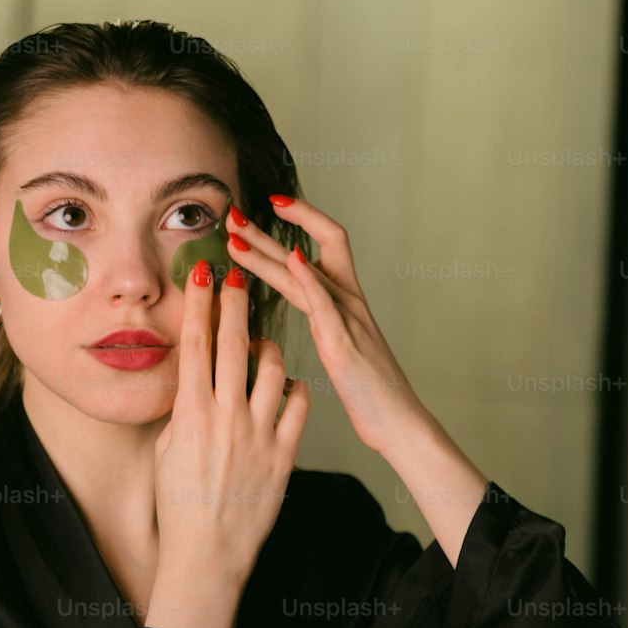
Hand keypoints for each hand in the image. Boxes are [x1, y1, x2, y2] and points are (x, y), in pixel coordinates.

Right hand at [152, 258, 308, 592]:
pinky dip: (297, 389)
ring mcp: (258, 434)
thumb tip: (194, 379)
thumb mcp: (168, 449)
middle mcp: (225, 416)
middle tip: (239, 276)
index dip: (200, 304)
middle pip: (233, 343)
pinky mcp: (284, 454)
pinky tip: (291, 385)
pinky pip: (299, 406)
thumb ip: (184, 410)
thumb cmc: (179, 505)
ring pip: (273, 368)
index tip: (204, 274)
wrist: (207, 554)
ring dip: (269, 346)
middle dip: (237, 302)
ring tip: (262, 341)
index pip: (195, 344)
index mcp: (191, 413)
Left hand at [226, 198, 427, 458]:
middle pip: (311, 248)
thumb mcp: (339, 344)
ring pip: (307, 273)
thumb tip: (296, 302)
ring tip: (237, 235)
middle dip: (267, 229)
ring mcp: (348, 321)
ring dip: (268, 251)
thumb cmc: (367, 389)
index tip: (266, 205)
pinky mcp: (344, 345)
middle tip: (231, 213)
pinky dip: (310, 279)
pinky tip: (293, 260)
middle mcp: (348, 301)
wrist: (397, 422)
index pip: (326, 242)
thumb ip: (320, 319)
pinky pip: (325, 306)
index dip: (301, 218)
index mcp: (345, 300)